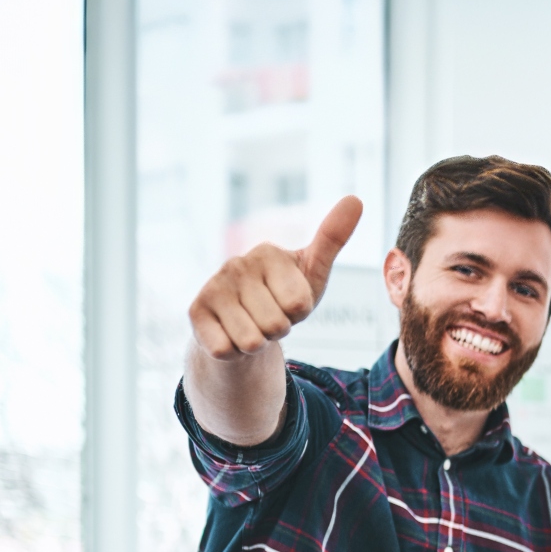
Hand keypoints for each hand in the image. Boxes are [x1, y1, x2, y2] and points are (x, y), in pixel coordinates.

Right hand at [188, 196, 362, 358]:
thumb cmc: (283, 296)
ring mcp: (212, 286)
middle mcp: (236, 264)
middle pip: (275, 325)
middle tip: (269, 316)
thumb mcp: (313, 272)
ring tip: (252, 325)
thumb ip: (333, 239)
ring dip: (257, 343)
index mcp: (268, 252)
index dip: (299, 313)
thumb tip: (355, 199)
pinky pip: (226, 350)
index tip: (290, 302)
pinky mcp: (195, 312)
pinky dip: (234, 353)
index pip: (299, 304)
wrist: (244, 323)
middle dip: (278, 330)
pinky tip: (230, 334)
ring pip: (251, 340)